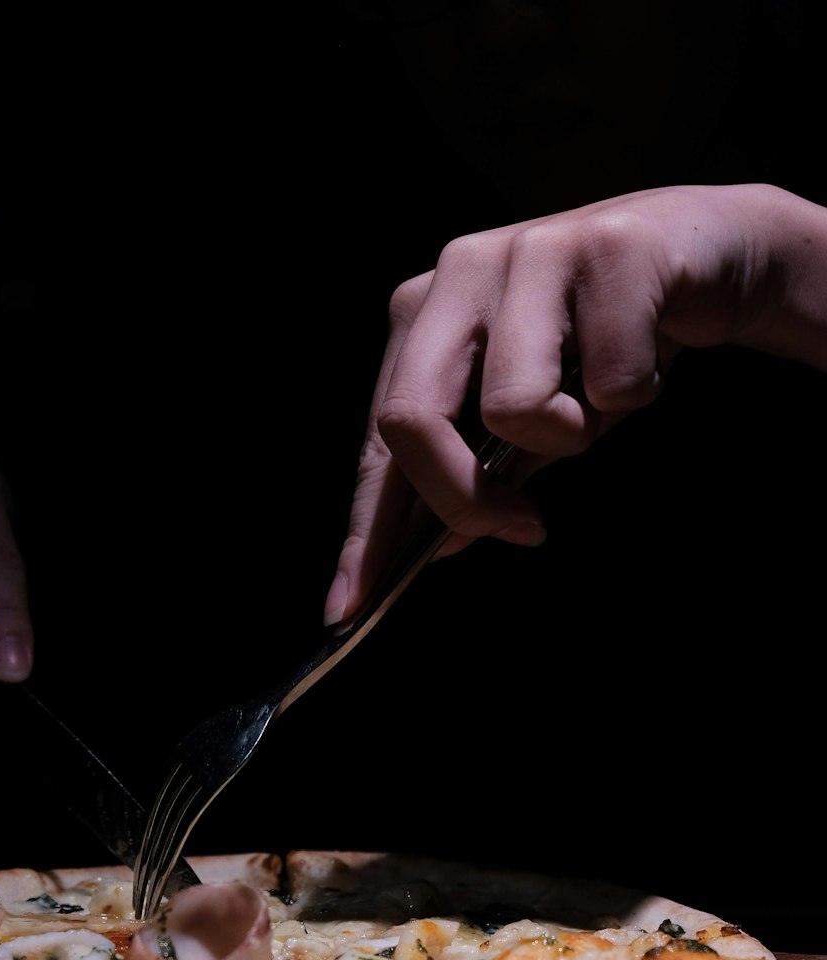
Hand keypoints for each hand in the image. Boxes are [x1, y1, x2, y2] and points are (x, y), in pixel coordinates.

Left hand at [325, 183, 826, 622]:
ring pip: (513, 408)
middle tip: (520, 528)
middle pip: (410, 417)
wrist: (712, 252)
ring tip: (604, 395)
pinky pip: (609, 384)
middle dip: (461, 497)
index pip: (380, 438)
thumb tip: (442, 544)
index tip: (351, 603)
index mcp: (426, 311)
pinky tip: (650, 354)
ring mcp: (529, 251)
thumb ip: (481, 472)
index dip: (367, 528)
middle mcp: (460, 270)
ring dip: (575, 431)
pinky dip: (637, 393)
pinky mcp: (609, 250)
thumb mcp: (534, 411)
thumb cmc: (609, 338)